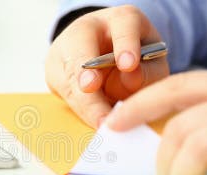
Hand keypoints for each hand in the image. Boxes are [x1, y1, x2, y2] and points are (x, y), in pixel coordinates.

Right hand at [45, 5, 169, 127]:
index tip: (129, 65)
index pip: (123, 26)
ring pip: (69, 79)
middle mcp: (84, 30)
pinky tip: (94, 121)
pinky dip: (81, 110)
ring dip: (85, 104)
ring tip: (101, 123)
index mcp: (118, 20)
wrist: (108, 54)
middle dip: (88, 79)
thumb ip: (147, 71)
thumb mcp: (152, 61)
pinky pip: (65, 95)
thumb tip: (130, 79)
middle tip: (98, 99)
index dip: (125, 45)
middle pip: (81, 53)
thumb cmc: (137, 58)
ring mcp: (63, 52)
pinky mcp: (54, 75)